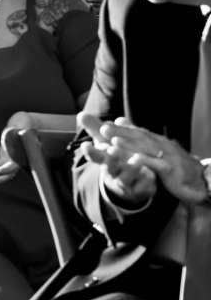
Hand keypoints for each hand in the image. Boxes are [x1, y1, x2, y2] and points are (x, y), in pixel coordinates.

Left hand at [89, 115, 209, 205]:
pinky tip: (133, 160)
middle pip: (139, 137)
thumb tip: (120, 119)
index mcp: (156, 141)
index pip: (136, 132)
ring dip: (129, 145)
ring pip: (146, 149)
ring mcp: (167, 156)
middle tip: (103, 129)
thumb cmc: (174, 163)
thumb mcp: (155, 150)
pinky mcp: (171, 169)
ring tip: (112, 142)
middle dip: (121, 133)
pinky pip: (157, 165)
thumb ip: (137, 136)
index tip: (103, 125)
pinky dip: (146, 161)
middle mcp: (161, 145)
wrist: (197, 180)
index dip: (120, 129)